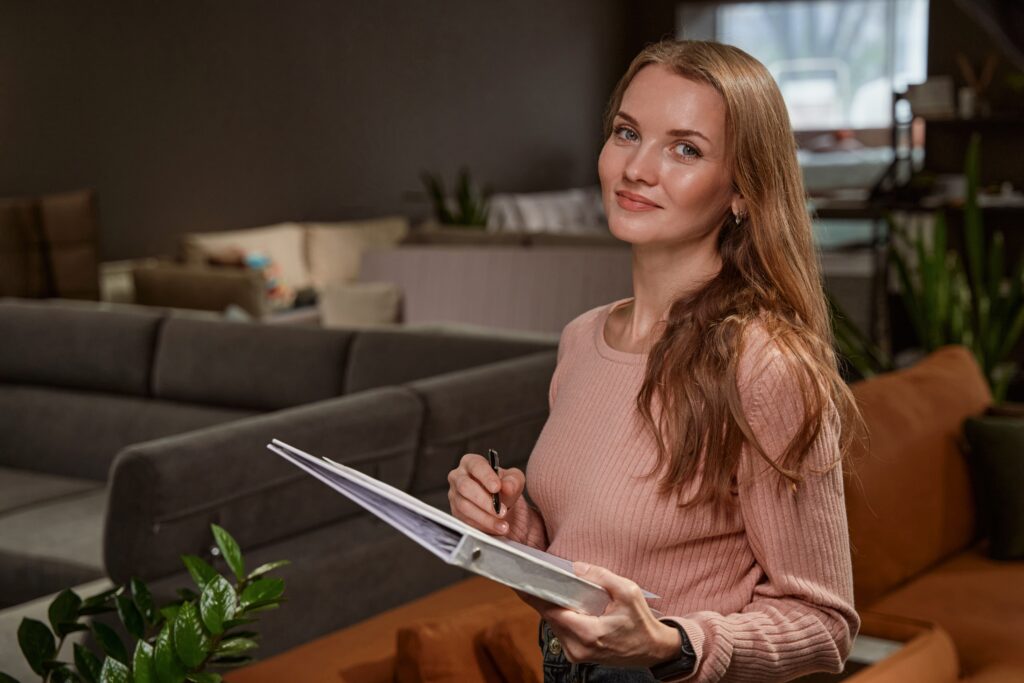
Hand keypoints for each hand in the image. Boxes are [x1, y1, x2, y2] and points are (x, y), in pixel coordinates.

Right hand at [447, 453, 525, 535]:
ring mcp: (455, 495)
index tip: (497, 487)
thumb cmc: (504, 486)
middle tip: (501, 510)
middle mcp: (458, 477)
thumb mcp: (514, 480)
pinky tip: (497, 528)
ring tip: (503, 524)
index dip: (486, 476)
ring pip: (464, 506)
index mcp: (471, 462)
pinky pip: (466, 520)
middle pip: (465, 487)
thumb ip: (513, 481)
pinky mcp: (456, 512)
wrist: (500, 503)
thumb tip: (506, 487)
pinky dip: (483, 526)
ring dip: (485, 518)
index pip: (475, 466)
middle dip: (484, 501)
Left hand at [523, 562, 681, 667]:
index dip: (536, 594)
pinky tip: (561, 602)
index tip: (522, 580)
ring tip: (544, 585)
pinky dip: (559, 616)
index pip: (552, 611)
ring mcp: (576, 655)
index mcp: (588, 634)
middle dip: (541, 597)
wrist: (652, 650)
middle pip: (549, 617)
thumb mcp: (628, 592)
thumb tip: (575, 568)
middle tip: (530, 575)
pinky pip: (560, 631)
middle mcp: (577, 648)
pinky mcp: (577, 655)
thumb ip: (601, 576)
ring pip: (553, 624)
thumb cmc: (641, 622)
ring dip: (550, 606)